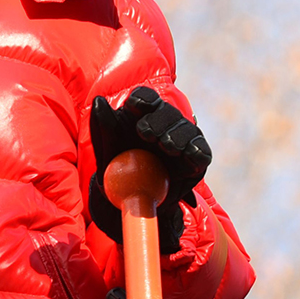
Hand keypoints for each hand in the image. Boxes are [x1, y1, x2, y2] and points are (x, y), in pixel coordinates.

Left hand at [88, 86, 211, 252]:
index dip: (143, 99)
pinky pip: (201, 153)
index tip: (134, 106)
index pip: (146, 98)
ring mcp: (182, 139)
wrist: (130, 199)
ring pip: (187, 130)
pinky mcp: (195, 158)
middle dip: (158, 121)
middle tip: (146, 134)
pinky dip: (196, 152)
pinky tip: (188, 156)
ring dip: (178, 136)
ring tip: (168, 147)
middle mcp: (165, 122)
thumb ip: (103, 125)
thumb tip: (98, 101)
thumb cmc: (116, 168)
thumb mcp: (105, 149)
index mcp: (141, 115)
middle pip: (167, 112)